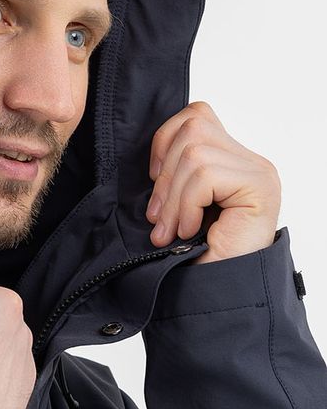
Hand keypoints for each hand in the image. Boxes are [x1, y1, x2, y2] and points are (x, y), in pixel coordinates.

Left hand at [145, 101, 280, 264]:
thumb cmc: (197, 254)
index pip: (195, 116)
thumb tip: (149, 162)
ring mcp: (257, 172)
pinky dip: (187, 205)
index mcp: (231, 159)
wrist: (220, 293)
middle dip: (165, 176)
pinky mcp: (259, 187)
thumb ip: (173, 173)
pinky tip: (190, 231)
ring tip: (173, 230)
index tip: (153, 181)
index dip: (165, 142)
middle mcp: (250, 161)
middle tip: (158, 218)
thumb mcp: (176, 204)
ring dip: (173, 197)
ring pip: (195, 153)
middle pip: (192, 129)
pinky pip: (205, 176)